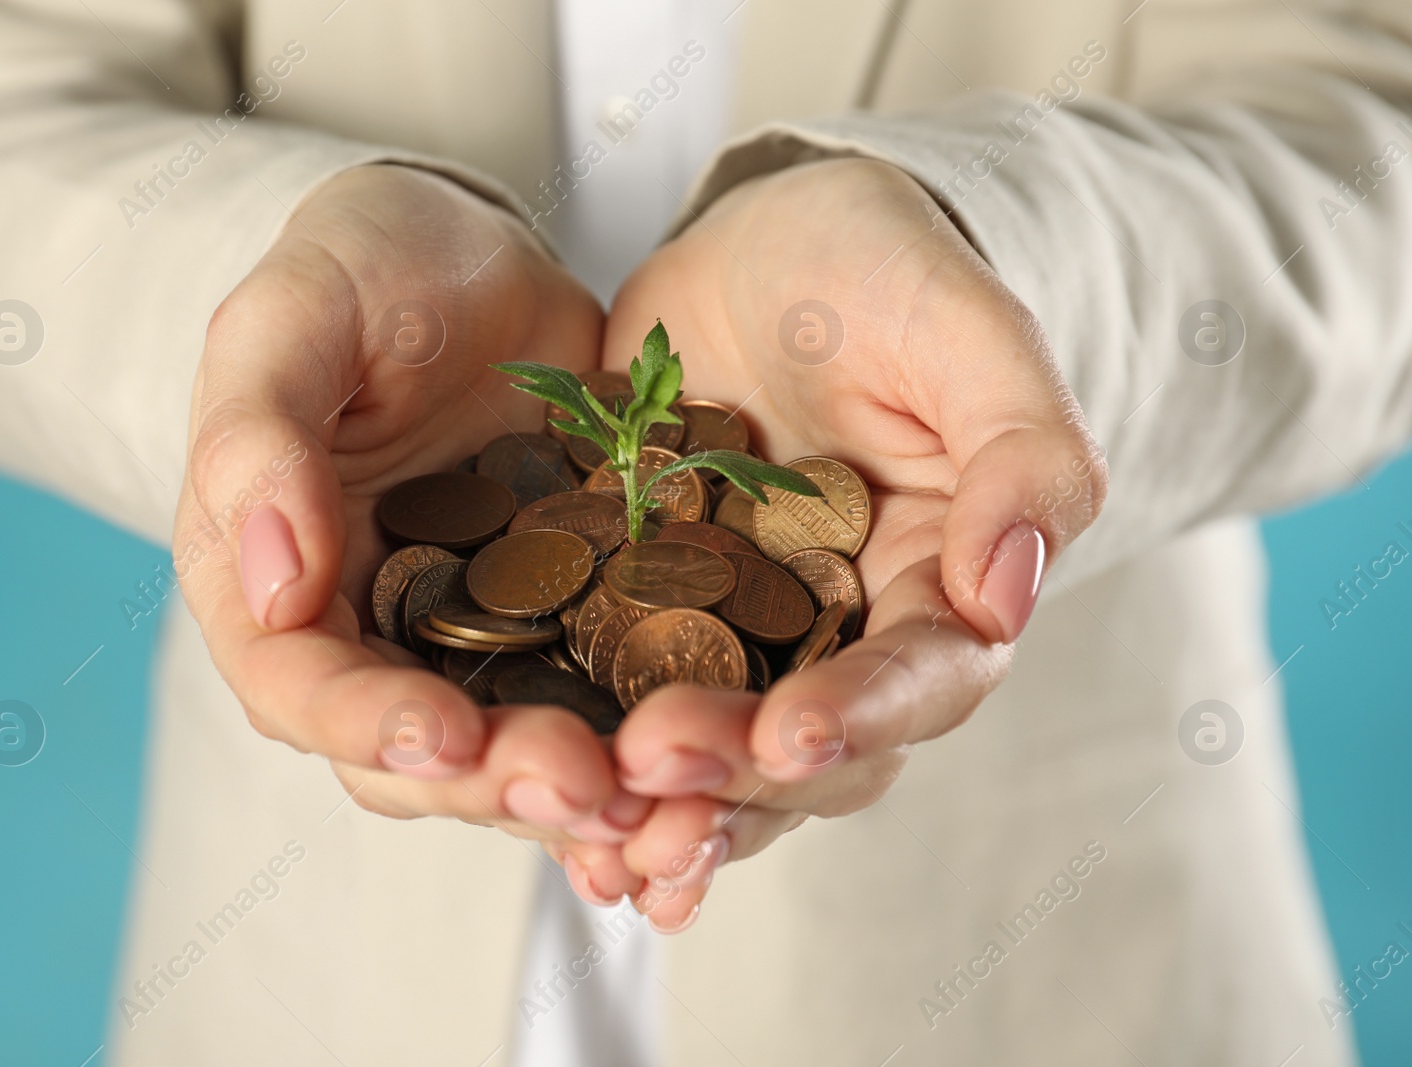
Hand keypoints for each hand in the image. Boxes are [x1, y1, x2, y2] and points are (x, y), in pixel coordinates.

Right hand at [174, 164, 639, 841]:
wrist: (470, 256)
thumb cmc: (359, 268)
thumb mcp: (293, 317)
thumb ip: (258, 436)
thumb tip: (269, 584)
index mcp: (269, 581)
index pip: (296, 685)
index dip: (364, 724)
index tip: (443, 737)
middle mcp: (366, 636)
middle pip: (415, 753)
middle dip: (493, 781)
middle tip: (582, 783)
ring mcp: (469, 641)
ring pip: (514, 746)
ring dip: (579, 783)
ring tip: (658, 793)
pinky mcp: (562, 625)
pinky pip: (599, 698)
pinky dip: (642, 742)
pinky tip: (710, 765)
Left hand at [555, 158, 1105, 927]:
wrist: (765, 245)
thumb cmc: (884, 271)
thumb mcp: (966, 330)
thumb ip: (1021, 452)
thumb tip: (1008, 597)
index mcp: (935, 585)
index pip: (920, 679)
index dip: (860, 716)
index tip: (791, 735)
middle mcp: (837, 638)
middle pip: (805, 750)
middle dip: (734, 775)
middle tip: (652, 770)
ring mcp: (732, 639)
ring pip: (710, 757)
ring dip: (659, 807)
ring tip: (598, 839)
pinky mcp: (635, 618)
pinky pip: (609, 705)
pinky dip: (581, 760)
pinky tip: (523, 797)